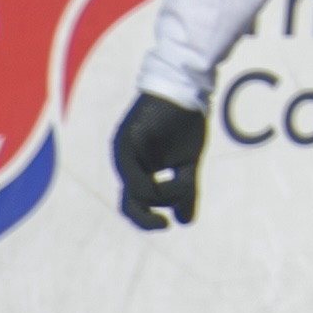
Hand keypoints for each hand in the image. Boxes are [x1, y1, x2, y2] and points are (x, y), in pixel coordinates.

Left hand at [113, 93, 206, 229]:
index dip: (146, 219)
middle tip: (164, 224)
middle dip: (146, 218)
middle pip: (129, 203)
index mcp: (135, 167)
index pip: (133, 203)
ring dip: (163, 195)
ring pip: (138, 191)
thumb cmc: (184, 123)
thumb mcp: (188, 163)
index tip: (167, 223)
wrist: (184, 88)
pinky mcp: (130, 140)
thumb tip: (185, 221)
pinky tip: (175, 181)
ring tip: (185, 184)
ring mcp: (125, 150)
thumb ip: (186, 191)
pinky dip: (158, 185)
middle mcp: (125, 160)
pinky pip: (139, 175)